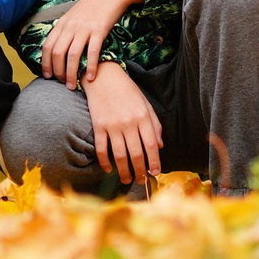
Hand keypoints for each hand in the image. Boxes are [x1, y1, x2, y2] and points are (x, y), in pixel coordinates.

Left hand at [39, 0, 143, 88]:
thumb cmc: (92, 6)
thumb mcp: (73, 16)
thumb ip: (65, 30)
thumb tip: (57, 47)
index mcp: (62, 23)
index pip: (47, 46)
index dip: (45, 63)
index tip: (48, 76)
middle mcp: (71, 26)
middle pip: (58, 53)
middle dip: (58, 72)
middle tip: (62, 83)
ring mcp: (85, 28)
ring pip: (73, 55)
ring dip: (71, 73)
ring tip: (73, 86)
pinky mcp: (99, 31)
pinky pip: (92, 52)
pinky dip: (91, 66)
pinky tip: (91, 77)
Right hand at [84, 61, 161, 186]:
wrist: (103, 77)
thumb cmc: (127, 90)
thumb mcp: (145, 104)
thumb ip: (154, 125)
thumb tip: (160, 146)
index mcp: (143, 117)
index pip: (151, 145)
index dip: (154, 161)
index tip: (156, 172)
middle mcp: (129, 123)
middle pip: (136, 153)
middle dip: (140, 171)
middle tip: (141, 182)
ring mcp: (112, 125)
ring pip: (119, 155)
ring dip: (124, 171)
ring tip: (127, 180)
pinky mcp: (98, 126)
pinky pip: (101, 149)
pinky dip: (104, 162)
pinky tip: (109, 170)